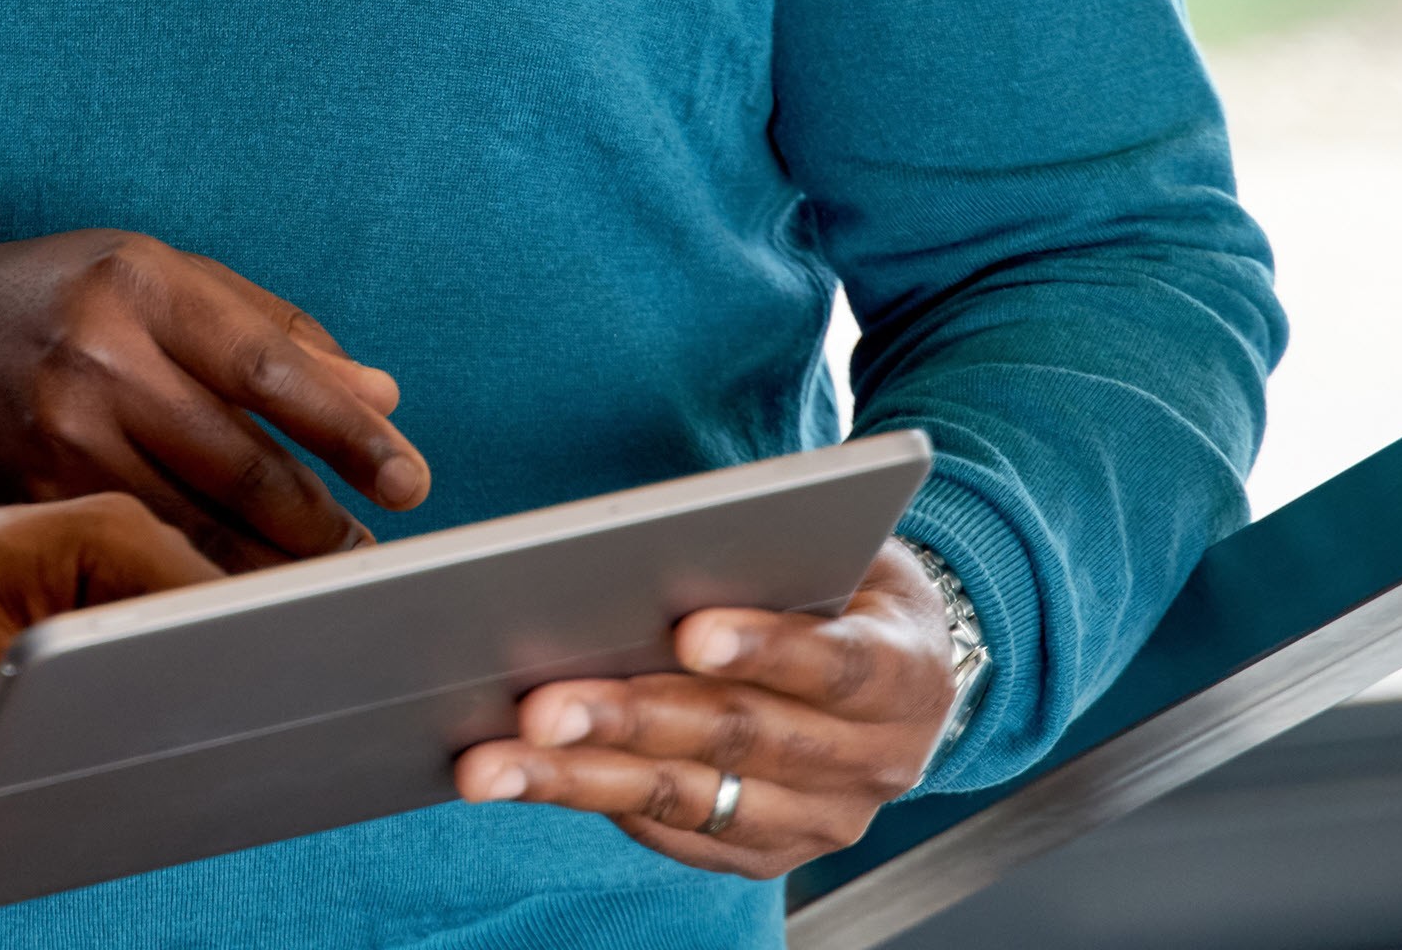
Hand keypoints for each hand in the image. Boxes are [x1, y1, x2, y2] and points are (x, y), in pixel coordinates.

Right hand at [0, 231, 430, 568]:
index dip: (348, 432)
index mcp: (144, 283)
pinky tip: (237, 591)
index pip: (271, 367)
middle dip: (318, 522)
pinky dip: (198, 575)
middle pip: (239, 461)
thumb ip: (273, 330)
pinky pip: (138, 547)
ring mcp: (61, 431)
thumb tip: (380, 395)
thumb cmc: (58, 298)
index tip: (409, 480)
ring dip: (269, 565)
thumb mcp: (158, 276)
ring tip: (323, 584)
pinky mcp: (35, 493)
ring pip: (193, 521)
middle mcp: (101, 357)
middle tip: (370, 554)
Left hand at [450, 539, 961, 876]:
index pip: (833, 663)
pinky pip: (680, 837)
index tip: (688, 631)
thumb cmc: (849, 584)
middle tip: (540, 706)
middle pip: (742, 739)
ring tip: (496, 762)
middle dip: (632, 720)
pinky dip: (603, 806)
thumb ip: (774, 553)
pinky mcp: (770, 854)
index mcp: (905, 673)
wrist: (905, 670)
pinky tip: (531, 781)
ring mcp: (824, 820)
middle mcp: (875, 762)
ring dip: (585, 780)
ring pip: (693, 799)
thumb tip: (654, 549)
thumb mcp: (842, 548)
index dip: (763, 648)